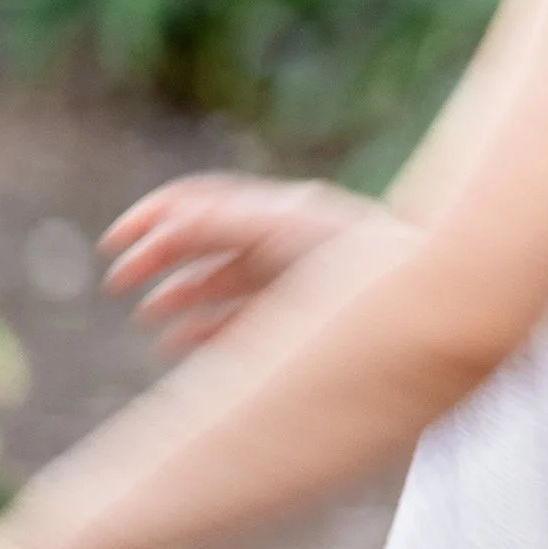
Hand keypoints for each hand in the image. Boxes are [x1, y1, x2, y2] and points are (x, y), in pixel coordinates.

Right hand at [101, 174, 368, 348]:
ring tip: (150, 319)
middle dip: (159, 259)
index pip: (200, 204)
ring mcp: (296, 278)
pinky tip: (181, 344)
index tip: (115, 245)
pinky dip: (207, 327)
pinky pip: (245, 316)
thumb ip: (228, 222)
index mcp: (278, 213)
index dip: (152, 219)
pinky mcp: (308, 315)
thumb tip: (171, 217)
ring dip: (181, 296)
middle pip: (206, 242)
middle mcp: (285, 241)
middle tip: (120, 283)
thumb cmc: (361, 260)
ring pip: (223, 282)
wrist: (432, 300)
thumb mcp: (287, 233)